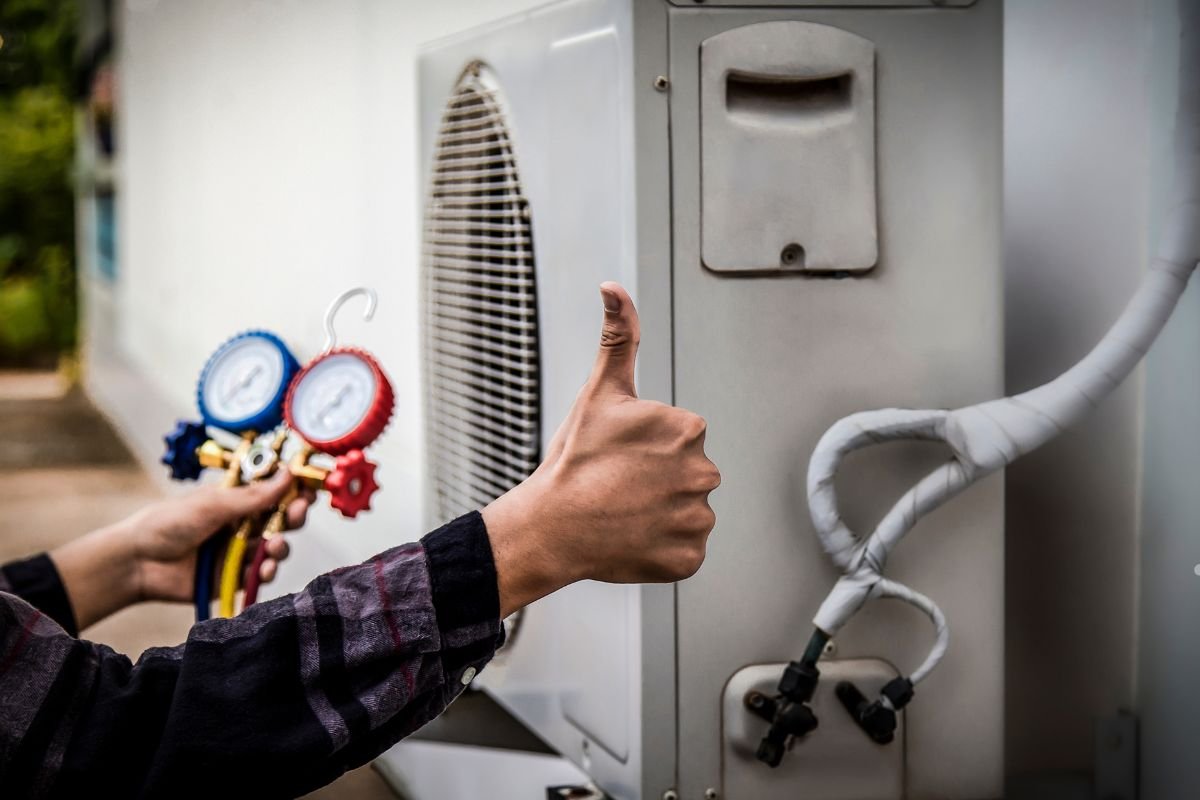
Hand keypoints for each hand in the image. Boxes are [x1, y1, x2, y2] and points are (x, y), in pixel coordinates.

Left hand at [129, 469, 315, 603]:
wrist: (138, 562)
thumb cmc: (167, 523)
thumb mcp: (213, 504)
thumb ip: (253, 496)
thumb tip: (288, 475)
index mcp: (236, 499)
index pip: (274, 491)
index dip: (293, 489)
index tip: (308, 487)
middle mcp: (242, 523)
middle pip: (281, 518)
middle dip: (294, 514)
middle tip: (298, 511)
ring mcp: (239, 551)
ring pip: (275, 547)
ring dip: (281, 545)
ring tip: (274, 545)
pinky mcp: (234, 576)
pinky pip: (260, 574)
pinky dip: (266, 571)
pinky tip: (264, 569)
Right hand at [483, 282, 720, 615]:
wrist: (549, 527)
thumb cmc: (573, 458)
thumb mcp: (599, 390)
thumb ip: (619, 336)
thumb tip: (613, 287)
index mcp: (689, 429)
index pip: (680, 439)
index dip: (646, 448)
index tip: (619, 457)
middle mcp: (704, 473)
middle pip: (686, 475)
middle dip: (658, 481)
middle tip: (618, 487)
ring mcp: (697, 520)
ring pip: (686, 512)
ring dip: (660, 514)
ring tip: (622, 513)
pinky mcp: (690, 559)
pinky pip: (683, 550)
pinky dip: (661, 548)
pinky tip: (631, 538)